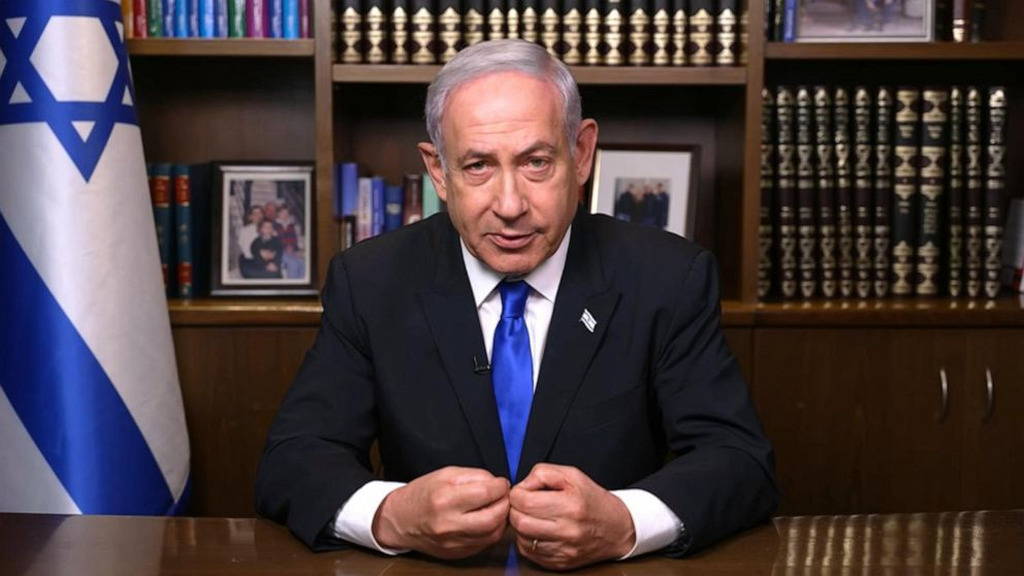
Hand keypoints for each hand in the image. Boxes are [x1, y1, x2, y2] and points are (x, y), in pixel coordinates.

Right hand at [372, 466, 509, 558]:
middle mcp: (449, 524)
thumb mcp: (446, 474)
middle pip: (493, 517)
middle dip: (505, 504)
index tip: (501, 483)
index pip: (485, 493)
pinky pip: (485, 544)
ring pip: (493, 533)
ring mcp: (453, 542)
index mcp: (444, 499)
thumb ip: (474, 476)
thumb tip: (497, 483)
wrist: (401, 520)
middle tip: (503, 496)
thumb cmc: (422, 494)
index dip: (500, 486)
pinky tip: (486, 520)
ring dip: (501, 519)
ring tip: (495, 507)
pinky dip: (492, 531)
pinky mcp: (457, 554)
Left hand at [509, 464, 635, 569]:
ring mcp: (564, 550)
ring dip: (520, 526)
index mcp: (570, 506)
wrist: (617, 528)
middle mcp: (567, 531)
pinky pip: (529, 553)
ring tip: (532, 517)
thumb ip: (543, 473)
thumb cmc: (593, 500)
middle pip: (519, 521)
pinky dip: (527, 541)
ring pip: (521, 539)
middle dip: (515, 510)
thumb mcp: (572, 475)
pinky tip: (538, 531)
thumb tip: (521, 486)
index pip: (523, 501)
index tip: (523, 491)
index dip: (517, 493)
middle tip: (525, 504)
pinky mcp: (560, 563)